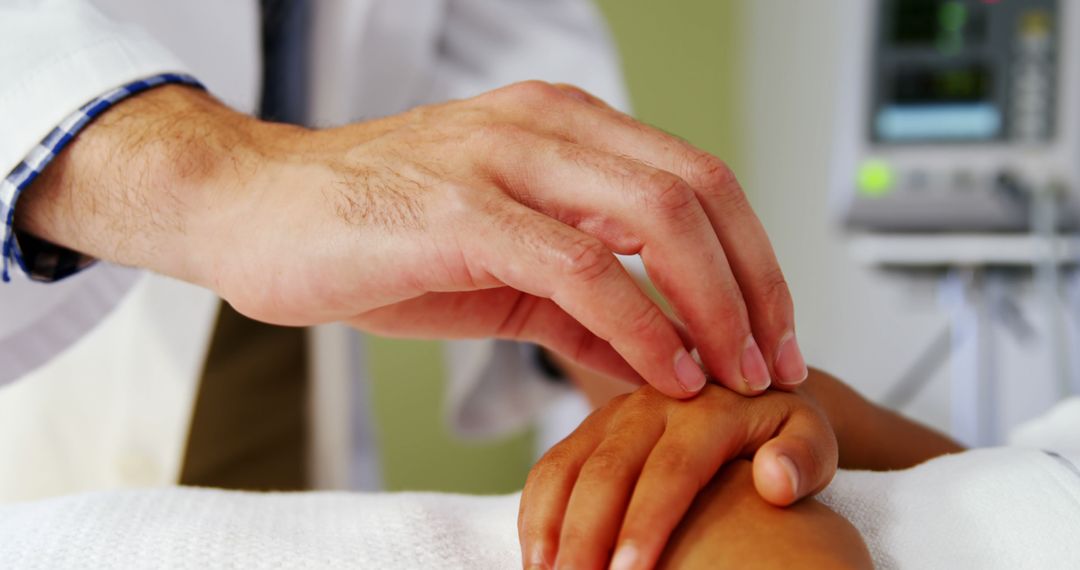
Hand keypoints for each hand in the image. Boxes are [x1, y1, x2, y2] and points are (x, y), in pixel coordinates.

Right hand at [19, 81, 806, 397]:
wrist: (257, 213)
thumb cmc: (377, 235)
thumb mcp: (501, 271)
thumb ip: (581, 305)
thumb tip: (658, 357)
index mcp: (563, 127)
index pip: (696, 179)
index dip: (754, 259)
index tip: (775, 334)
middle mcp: (545, 126)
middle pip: (696, 191)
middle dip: (754, 285)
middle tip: (775, 363)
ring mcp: (502, 159)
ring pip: (653, 216)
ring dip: (713, 305)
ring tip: (735, 375)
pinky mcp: (459, 209)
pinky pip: (580, 265)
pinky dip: (638, 321)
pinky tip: (663, 370)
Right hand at [518, 382, 837, 569]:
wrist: (748, 391)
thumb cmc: (784, 433)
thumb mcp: (812, 439)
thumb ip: (804, 458)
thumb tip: (774, 481)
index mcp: (707, 406)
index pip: (672, 470)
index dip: (646, 525)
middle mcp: (650, 403)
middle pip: (607, 471)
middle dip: (587, 537)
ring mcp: (613, 415)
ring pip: (566, 466)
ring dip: (549, 526)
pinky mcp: (590, 429)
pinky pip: (550, 468)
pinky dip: (536, 513)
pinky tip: (538, 559)